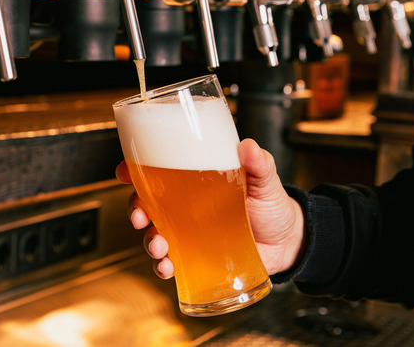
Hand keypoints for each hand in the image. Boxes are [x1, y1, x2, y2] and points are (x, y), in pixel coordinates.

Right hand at [116, 138, 305, 278]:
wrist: (288, 242)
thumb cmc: (272, 205)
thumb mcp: (266, 180)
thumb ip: (258, 163)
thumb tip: (248, 146)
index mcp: (194, 180)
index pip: (156, 171)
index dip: (134, 169)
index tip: (124, 172)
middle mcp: (184, 205)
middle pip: (145, 203)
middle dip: (134, 209)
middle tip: (139, 216)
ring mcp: (187, 232)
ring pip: (153, 233)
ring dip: (148, 241)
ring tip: (159, 246)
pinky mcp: (195, 256)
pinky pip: (169, 261)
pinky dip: (162, 266)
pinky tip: (167, 267)